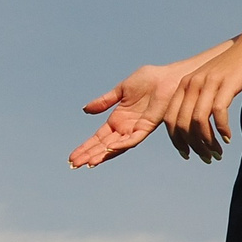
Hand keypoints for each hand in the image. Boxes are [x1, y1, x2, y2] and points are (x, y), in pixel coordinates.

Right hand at [69, 64, 184, 167]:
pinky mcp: (147, 126)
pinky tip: (109, 148)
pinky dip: (121, 144)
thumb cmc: (149, 80)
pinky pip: (133, 139)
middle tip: (74, 165)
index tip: (72, 157)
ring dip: (102, 154)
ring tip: (88, 163)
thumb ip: (104, 101)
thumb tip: (85, 110)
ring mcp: (136, 129)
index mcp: (117, 119)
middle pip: (103, 145)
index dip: (85, 147)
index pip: (98, 137)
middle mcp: (125, 128)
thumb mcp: (121, 90)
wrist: (168, 77)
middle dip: (89, 155)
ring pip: (116, 146)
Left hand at [161, 30, 241, 162]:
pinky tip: (228, 137)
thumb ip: (202, 100)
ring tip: (217, 153)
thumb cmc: (238, 67)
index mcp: (185, 85)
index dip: (177, 141)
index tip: (188, 155)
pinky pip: (218, 112)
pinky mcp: (227, 83)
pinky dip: (222, 130)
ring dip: (207, 142)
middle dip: (193, 146)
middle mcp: (193, 83)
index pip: (170, 119)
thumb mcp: (212, 83)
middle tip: (207, 158)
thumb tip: (196, 127)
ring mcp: (209, 82)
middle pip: (182, 124)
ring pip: (198, 122)